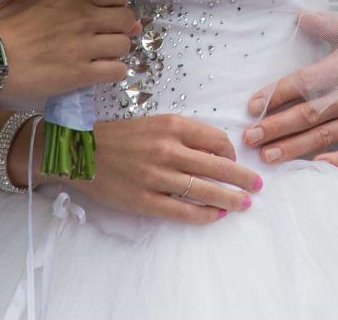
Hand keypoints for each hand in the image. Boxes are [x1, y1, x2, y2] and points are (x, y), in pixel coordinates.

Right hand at [0, 0, 140, 103]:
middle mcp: (83, 17)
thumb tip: (105, 7)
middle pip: (126, 17)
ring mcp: (84, 45)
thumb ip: (74, 2)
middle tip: (106, 37)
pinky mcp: (81, 72)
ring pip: (125, 45)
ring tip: (102, 56)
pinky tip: (99, 73)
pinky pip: (117, 71)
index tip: (108, 12)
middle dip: (120, 28)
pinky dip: (113, 73)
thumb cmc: (15, 31)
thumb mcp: (46, 4)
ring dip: (116, 52)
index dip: (118, 2)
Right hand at [27, 113, 260, 223]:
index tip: (235, 161)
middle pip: (217, 166)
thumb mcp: (155, 123)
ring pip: (203, 190)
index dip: (232, 153)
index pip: (216, 140)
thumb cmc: (120, 137)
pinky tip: (217, 215)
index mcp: (171, 126)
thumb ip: (184, 134)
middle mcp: (166, 149)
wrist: (79, 153)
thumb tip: (218, 151)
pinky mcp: (143, 200)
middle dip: (242, 178)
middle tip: (258, 185)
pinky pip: (182, 211)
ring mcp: (155, 177)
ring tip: (245, 203)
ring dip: (229, 198)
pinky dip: (204, 214)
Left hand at [243, 13, 337, 168]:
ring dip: (293, 147)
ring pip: (322, 137)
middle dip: (276, 126)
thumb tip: (299, 17)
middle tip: (249, 136)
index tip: (253, 105)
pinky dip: (334, 163)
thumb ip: (327, 25)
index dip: (276, 94)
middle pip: (307, 114)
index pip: (303, 83)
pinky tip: (313, 168)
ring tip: (267, 155)